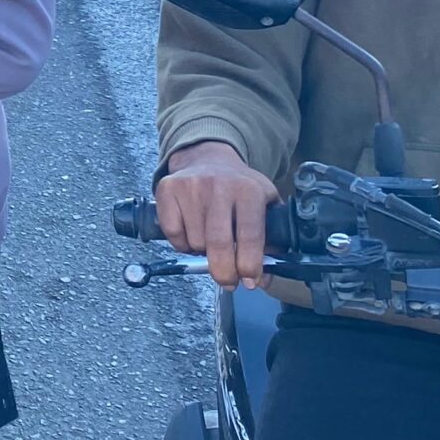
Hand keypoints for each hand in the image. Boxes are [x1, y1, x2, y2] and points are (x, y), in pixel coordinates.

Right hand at [155, 141, 280, 288]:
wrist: (208, 158)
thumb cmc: (240, 189)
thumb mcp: (265, 204)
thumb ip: (271, 239)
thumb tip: (262, 278)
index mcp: (249, 190)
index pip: (250, 235)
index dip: (249, 264)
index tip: (249, 281)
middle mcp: (219, 185)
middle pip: (219, 243)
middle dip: (224, 271)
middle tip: (227, 282)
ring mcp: (191, 186)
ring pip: (195, 242)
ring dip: (202, 252)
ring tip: (210, 242)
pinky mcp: (168, 189)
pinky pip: (173, 234)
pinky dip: (181, 243)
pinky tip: (190, 232)